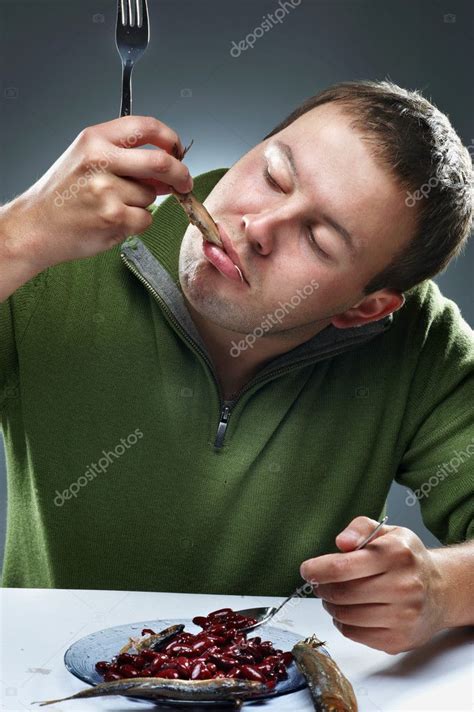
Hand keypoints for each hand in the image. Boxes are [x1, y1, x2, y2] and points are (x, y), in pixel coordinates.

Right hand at [1, 115, 192, 273]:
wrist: (35, 227)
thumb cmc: (62, 196)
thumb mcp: (86, 160)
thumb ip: (125, 157)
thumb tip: (167, 167)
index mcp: (95, 139)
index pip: (146, 126)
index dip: (170, 138)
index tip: (178, 150)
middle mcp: (101, 160)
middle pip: (161, 162)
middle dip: (180, 174)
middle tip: (184, 183)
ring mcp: (107, 189)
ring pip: (151, 196)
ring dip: (142, 204)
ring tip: (113, 206)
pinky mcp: (113, 217)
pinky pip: (145, 219)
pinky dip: (136, 223)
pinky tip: (113, 221)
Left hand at [299, 517, 444, 653]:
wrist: (440, 591)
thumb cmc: (407, 559)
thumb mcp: (388, 531)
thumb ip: (360, 528)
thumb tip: (342, 542)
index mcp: (396, 554)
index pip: (343, 567)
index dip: (318, 569)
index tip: (308, 570)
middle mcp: (403, 586)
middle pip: (341, 593)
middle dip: (322, 588)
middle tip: (320, 583)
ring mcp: (403, 616)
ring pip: (345, 616)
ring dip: (331, 606)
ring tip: (334, 595)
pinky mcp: (398, 639)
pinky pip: (355, 633)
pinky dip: (343, 623)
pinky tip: (348, 611)